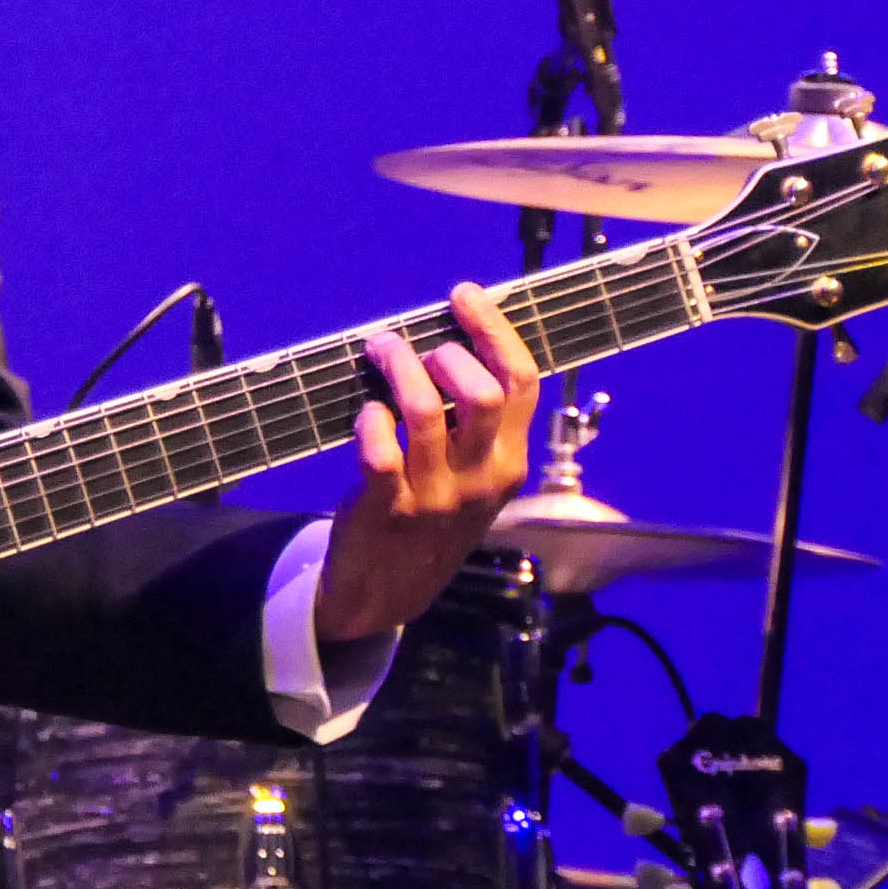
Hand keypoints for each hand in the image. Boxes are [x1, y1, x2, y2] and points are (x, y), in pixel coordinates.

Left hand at [316, 282, 540, 642]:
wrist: (389, 593)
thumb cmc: (431, 516)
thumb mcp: (473, 477)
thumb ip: (475, 422)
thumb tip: (454, 339)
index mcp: (509, 462)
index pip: (521, 382)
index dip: (494, 329)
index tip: (465, 295)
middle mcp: (480, 478)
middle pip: (482, 393)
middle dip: (448, 351)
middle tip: (417, 345)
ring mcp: (434, 496)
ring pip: (425, 411)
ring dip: (399, 367)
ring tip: (381, 349)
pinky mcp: (386, 508)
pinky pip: (379, 450)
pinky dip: (370, 419)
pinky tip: (366, 412)